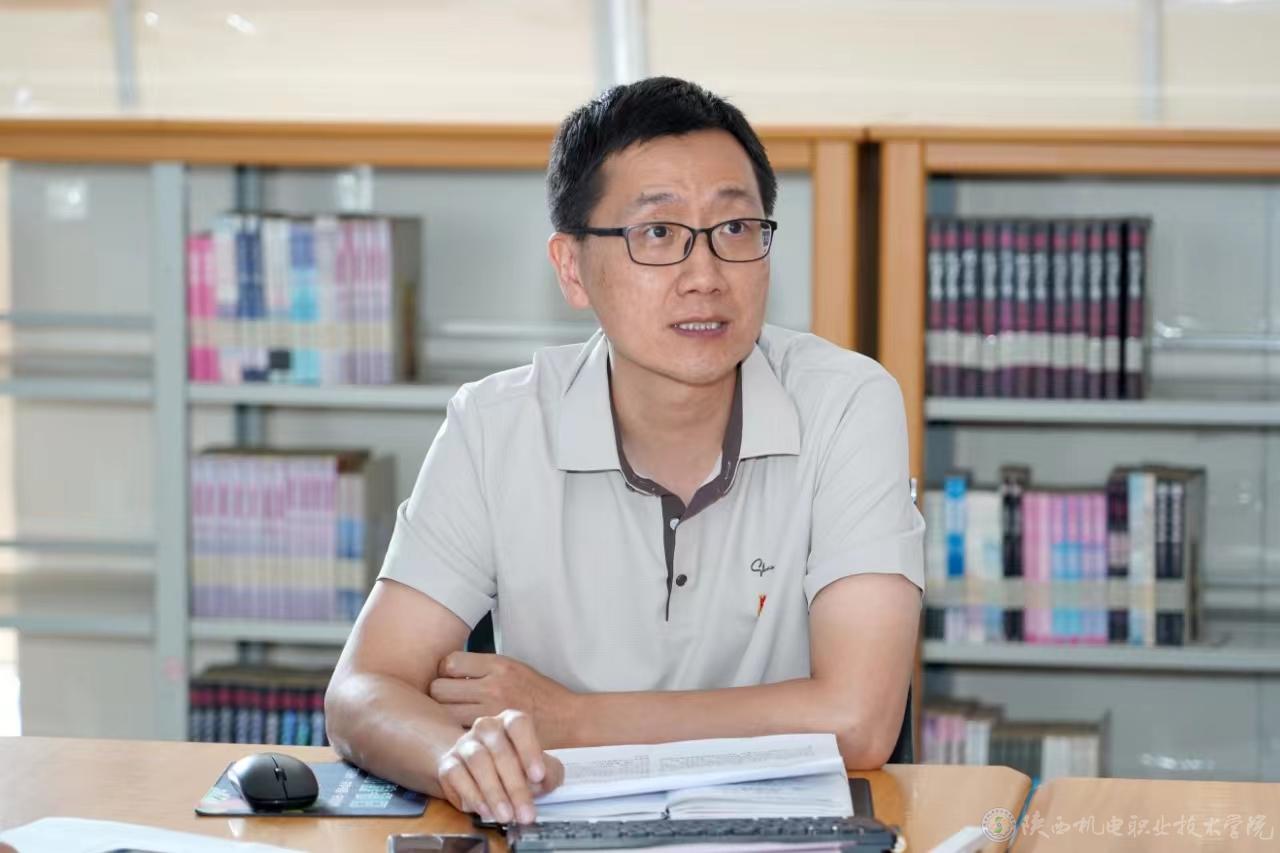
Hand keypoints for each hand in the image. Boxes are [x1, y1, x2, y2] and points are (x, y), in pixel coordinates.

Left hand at [429, 652, 578, 745]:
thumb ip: (484, 669)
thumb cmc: (539, 693)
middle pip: (438, 689)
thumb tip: (450, 668)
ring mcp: (491, 712)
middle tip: (449, 702)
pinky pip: (458, 732)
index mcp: (498, 665)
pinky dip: (457, 733)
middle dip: (439, 695)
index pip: (449, 663)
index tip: (452, 679)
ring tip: (454, 718)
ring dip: (444, 716)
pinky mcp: (493, 735)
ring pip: (443, 713)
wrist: (567, 718)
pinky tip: (465, 734)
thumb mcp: (515, 668)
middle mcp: (492, 686)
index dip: (445, 672)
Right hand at [436, 709, 564, 824]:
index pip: (519, 725)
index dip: (529, 749)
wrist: (475, 769)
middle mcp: (486, 727)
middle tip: (525, 813)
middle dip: (515, 786)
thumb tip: (544, 781)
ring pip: (478, 761)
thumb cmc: (514, 766)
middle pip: (500, 750)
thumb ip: (548, 773)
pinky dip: (473, 795)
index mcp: (510, 722)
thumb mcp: (538, 768)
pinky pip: (457, 776)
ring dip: (494, 792)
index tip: (538, 776)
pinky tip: (486, 811)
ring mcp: (465, 744)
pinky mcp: (448, 763)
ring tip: (506, 816)